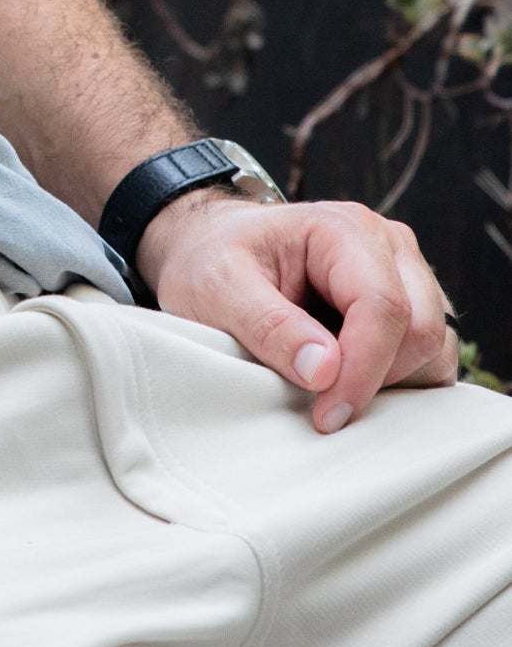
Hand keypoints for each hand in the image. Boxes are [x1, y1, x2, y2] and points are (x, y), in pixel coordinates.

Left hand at [137, 186, 457, 430]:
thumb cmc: (212, 261)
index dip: (362, 371)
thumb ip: (269, 326)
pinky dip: (402, 384)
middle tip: (325, 408)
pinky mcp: (410, 307)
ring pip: (435, 347)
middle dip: (379, 380)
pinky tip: (350, 385)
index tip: (328, 416)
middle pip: (421, 329)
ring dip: (394, 384)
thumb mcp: (218, 289)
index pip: (382, 306)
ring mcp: (405, 276)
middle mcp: (388, 246)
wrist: (213, 248)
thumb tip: (325, 371)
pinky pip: (431, 358)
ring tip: (332, 393)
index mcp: (343, 230)